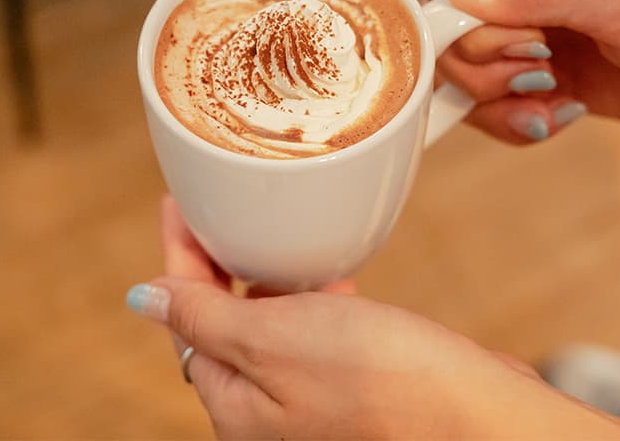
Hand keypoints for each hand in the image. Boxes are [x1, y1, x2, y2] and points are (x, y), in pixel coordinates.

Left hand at [127, 197, 619, 439]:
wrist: (476, 417)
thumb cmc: (384, 383)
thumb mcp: (277, 340)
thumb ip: (206, 319)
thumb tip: (143, 300)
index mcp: (236, 404)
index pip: (187, 317)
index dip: (181, 256)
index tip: (183, 203)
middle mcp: (268, 410)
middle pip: (224, 322)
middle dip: (220, 264)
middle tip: (222, 206)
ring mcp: (312, 400)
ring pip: (271, 327)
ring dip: (267, 279)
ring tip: (272, 234)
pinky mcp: (355, 385)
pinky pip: (314, 334)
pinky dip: (312, 299)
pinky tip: (332, 275)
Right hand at [428, 0, 619, 141]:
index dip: (463, 26)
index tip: (513, 50)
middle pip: (456, 41)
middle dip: (489, 73)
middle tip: (544, 75)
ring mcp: (541, 44)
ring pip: (474, 82)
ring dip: (503, 106)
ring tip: (552, 106)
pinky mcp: (553, 84)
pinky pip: (503, 110)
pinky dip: (522, 124)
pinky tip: (564, 117)